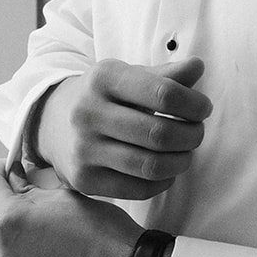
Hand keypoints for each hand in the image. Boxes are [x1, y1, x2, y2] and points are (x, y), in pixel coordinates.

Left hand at [0, 160, 142, 256]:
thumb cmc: (104, 232)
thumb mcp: (67, 195)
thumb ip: (32, 188)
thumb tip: (14, 179)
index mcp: (9, 223)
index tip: (9, 168)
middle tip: (7, 193)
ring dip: (2, 232)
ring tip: (33, 223)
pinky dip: (19, 256)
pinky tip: (47, 249)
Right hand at [35, 56, 211, 198]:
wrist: (54, 122)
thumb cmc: (105, 96)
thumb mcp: (129, 76)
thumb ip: (165, 75)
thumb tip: (198, 66)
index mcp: (103, 78)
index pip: (163, 93)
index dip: (193, 104)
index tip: (203, 109)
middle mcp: (88, 112)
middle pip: (159, 134)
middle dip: (191, 135)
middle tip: (197, 133)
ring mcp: (83, 149)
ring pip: (151, 166)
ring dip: (181, 161)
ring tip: (186, 152)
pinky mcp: (84, 180)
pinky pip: (138, 189)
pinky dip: (163, 182)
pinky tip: (167, 170)